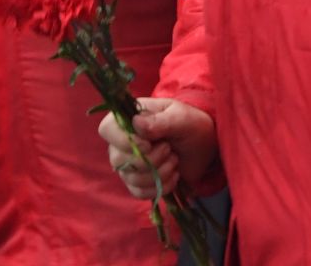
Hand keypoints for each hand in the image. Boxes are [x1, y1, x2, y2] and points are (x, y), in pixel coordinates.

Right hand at [98, 97, 216, 200]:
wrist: (203, 146)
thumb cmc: (191, 125)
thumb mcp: (181, 118)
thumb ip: (160, 122)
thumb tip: (135, 124)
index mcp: (130, 118)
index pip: (107, 129)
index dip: (124, 141)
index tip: (149, 145)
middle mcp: (123, 141)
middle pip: (118, 159)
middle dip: (150, 159)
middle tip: (169, 149)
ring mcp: (128, 163)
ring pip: (130, 178)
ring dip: (159, 173)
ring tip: (174, 160)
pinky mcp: (138, 181)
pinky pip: (138, 192)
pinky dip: (160, 187)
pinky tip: (173, 176)